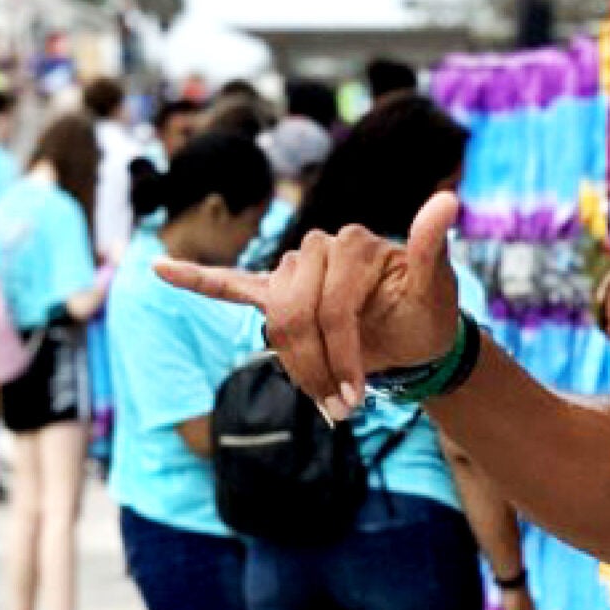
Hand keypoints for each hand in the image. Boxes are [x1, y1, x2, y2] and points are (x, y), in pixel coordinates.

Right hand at [157, 191, 462, 420]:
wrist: (417, 333)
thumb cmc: (427, 312)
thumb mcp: (437, 286)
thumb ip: (432, 245)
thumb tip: (448, 199)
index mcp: (351, 244)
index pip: (331, 308)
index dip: (342, 357)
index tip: (356, 399)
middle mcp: (318, 248)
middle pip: (295, 318)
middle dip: (316, 369)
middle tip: (341, 410)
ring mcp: (295, 271)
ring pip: (274, 324)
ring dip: (295, 366)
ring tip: (325, 403)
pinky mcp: (277, 291)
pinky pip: (231, 283)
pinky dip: (197, 278)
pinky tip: (161, 269)